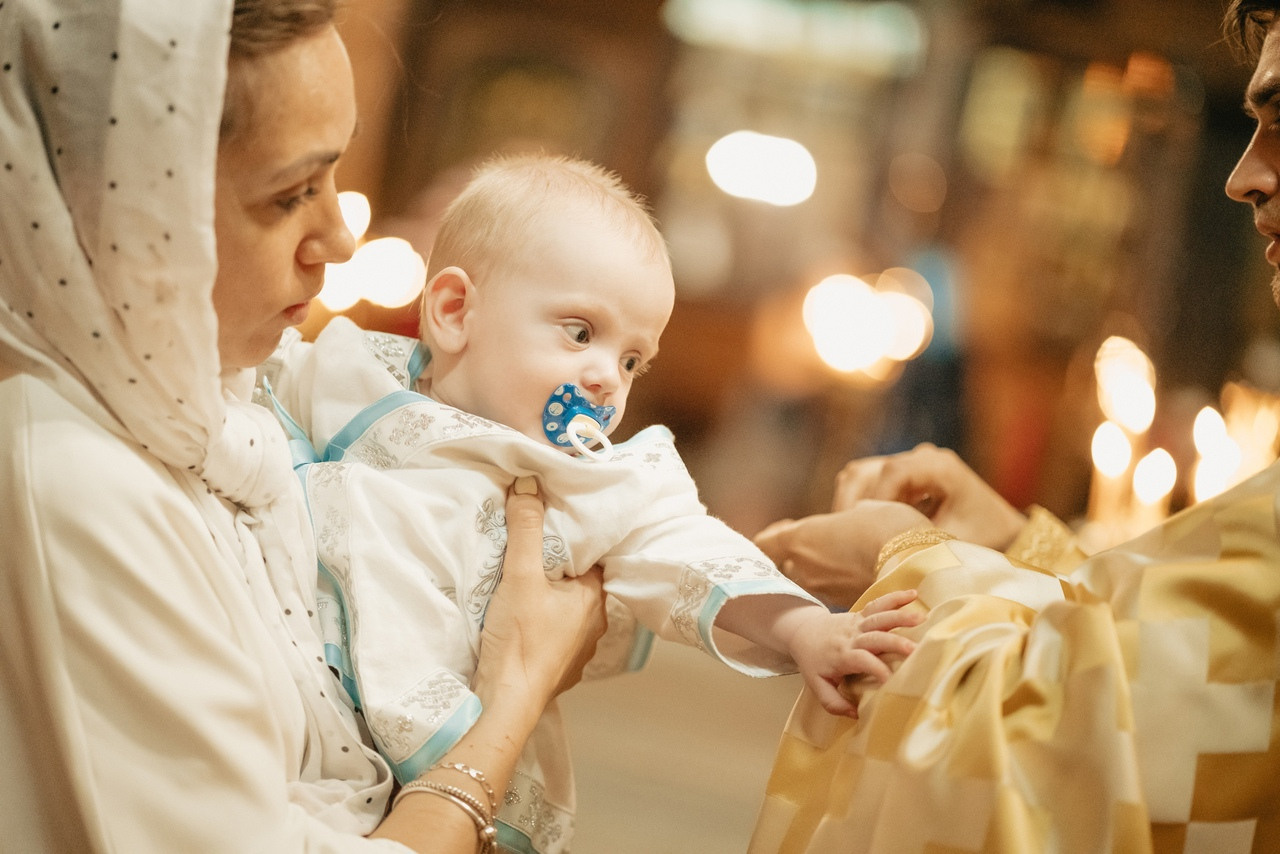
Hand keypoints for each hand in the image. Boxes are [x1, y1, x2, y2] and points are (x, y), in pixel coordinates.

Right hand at [473, 477, 607, 711]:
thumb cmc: (521, 639)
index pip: (592, 556)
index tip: (553, 522)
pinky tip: (521, 616)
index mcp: (595, 598)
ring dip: (548, 596)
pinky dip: (540, 621)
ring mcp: (578, 649)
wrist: (506, 703)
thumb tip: (530, 482)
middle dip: (557, 566)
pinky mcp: (558, 668)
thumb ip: (525, 528)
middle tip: (532, 547)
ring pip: (565, 609)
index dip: (573, 537)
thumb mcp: (520, 575)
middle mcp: (595, 624)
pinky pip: (553, 633)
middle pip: (577, 581)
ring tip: (524, 579)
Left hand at [754, 500, 929, 609]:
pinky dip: (841, 584)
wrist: (917, 568)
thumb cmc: (890, 529)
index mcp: (801, 538)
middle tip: (825, 545)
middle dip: (803, 555)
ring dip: (823, 571)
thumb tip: (854, 517)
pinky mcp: (842, 605)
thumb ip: (850, 515)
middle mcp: (805, 568)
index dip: (773, 536)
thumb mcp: (869, 509)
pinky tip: (862, 573)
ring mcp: (823, 590)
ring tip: (848, 559)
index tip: (786, 529)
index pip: (765, 543)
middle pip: (789, 564)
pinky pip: (833, 592)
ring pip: (812, 580)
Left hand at [788, 591, 922, 716]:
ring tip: (922, 617)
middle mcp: (851, 637)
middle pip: (874, 637)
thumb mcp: (817, 686)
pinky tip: (914, 594)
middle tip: (914, 648)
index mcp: (842, 656)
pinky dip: (895, 597)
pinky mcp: (861, 614)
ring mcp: (857, 623)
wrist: (802, 632)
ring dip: (900, 615)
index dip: (876, 670)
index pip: (861, 661)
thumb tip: (857, 714)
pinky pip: (879, 603)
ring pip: (879, 616)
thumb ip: (833, 703)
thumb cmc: (813, 662)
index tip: (892, 680)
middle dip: (894, 641)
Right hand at [832, 443, 1025, 549]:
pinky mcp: (903, 473)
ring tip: (849, 534)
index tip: (864, 529)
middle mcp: (922, 457)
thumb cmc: (985, 537)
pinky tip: (858, 529)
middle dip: (853, 502)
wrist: (1003, 529)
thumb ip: (920, 542)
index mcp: (938, 466)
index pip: (892, 472)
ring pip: (862, 473)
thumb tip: (880, 553)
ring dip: (852, 502)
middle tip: (844, 535)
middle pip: (869, 469)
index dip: (874, 499)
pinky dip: (859, 502)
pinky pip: (868, 480)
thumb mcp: (954, 542)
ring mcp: (910, 462)